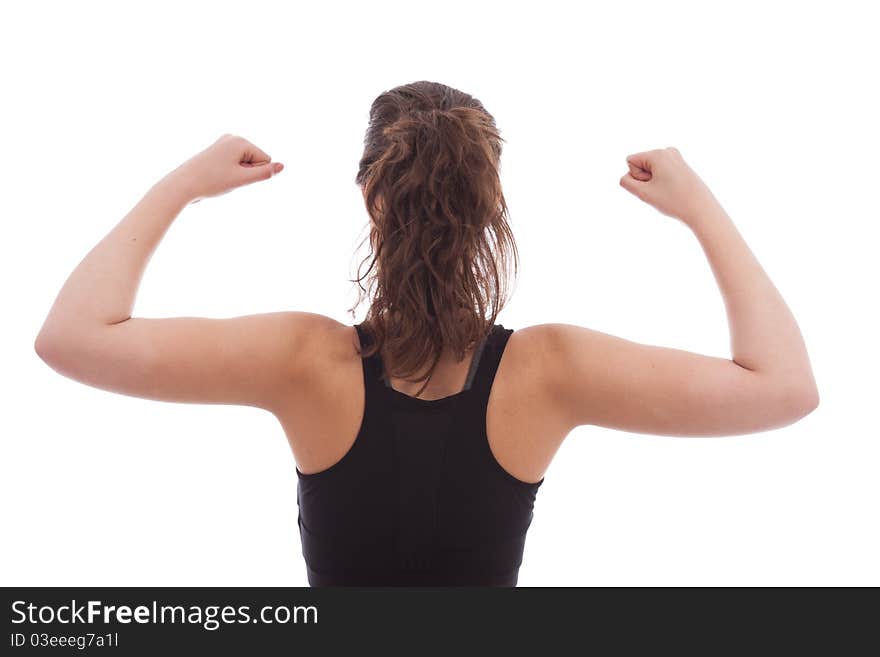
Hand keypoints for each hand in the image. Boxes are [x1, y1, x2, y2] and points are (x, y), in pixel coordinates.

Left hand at [165, 134, 283, 202]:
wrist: (182, 185)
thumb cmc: (212, 182)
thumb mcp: (242, 179)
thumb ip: (264, 173)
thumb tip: (283, 166)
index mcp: (240, 140)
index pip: (265, 160)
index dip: (253, 174)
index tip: (233, 176)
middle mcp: (232, 137)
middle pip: (255, 161)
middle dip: (245, 173)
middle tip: (225, 178)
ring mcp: (223, 143)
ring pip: (245, 165)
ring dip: (237, 175)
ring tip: (219, 177)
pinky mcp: (217, 151)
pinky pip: (235, 165)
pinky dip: (229, 173)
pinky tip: (215, 174)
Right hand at [619, 147, 719, 226]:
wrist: (702, 209)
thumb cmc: (673, 201)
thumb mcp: (643, 193)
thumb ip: (626, 183)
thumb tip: (626, 176)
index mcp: (658, 153)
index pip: (630, 161)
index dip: (636, 177)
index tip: (652, 185)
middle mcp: (668, 151)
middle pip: (640, 164)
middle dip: (645, 179)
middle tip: (661, 190)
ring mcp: (676, 157)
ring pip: (650, 170)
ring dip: (654, 182)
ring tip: (669, 191)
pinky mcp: (681, 165)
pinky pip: (661, 173)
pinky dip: (663, 183)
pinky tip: (674, 190)